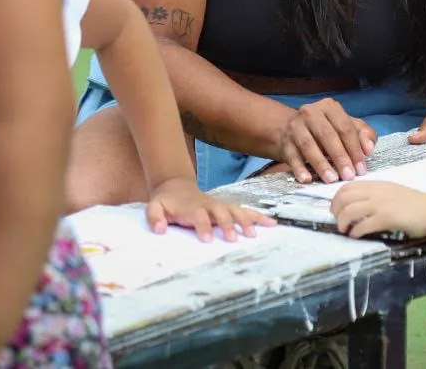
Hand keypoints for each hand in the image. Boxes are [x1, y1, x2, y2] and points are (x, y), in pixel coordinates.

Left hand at [145, 177, 275, 241]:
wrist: (176, 186)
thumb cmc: (166, 202)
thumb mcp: (153, 207)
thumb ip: (154, 217)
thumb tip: (159, 229)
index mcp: (192, 207)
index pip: (198, 216)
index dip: (203, 226)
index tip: (207, 240)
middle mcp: (209, 205)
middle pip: (221, 212)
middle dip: (227, 225)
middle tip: (233, 240)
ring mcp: (220, 205)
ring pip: (236, 210)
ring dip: (246, 221)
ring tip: (255, 234)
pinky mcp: (228, 206)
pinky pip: (244, 210)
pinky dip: (258, 216)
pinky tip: (272, 223)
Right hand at [277, 98, 376, 183]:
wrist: (292, 130)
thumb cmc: (326, 129)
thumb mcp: (347, 126)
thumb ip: (363, 134)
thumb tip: (369, 148)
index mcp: (329, 107)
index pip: (345, 127)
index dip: (355, 148)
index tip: (362, 168)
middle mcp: (311, 113)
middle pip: (327, 135)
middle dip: (339, 157)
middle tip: (348, 175)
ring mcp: (295, 127)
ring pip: (308, 145)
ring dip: (321, 163)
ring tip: (332, 179)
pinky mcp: (285, 142)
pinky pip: (292, 156)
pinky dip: (299, 168)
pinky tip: (307, 179)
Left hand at [331, 181, 425, 238]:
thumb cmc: (414, 204)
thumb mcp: (392, 191)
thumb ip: (375, 194)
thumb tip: (357, 203)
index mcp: (376, 185)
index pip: (348, 186)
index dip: (336, 198)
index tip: (335, 209)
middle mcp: (376, 192)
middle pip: (344, 197)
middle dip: (335, 210)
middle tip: (337, 221)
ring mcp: (380, 205)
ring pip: (349, 211)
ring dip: (342, 222)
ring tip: (344, 230)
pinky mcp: (386, 218)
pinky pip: (362, 225)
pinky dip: (354, 231)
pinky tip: (355, 235)